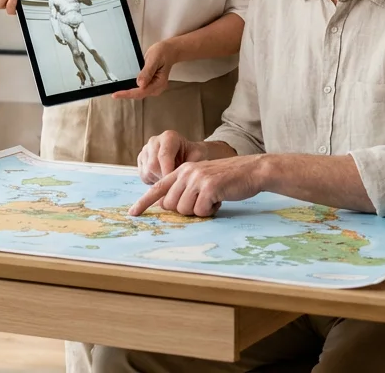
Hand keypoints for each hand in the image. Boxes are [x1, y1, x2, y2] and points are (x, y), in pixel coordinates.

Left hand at [112, 40, 176, 99]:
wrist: (169, 51)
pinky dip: (132, 89)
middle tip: (114, 94)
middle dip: (127, 94)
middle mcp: (158, 87)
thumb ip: (147, 72)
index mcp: (159, 82)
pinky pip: (140, 89)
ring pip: (139, 93)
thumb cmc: (162, 52)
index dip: (128, 94)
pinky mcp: (151, 85)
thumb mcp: (153, 59)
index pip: (141, 91)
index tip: (116, 95)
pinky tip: (125, 87)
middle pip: (139, 94)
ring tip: (117, 92)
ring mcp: (155, 87)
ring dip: (129, 93)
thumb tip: (140, 84)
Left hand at [128, 155, 266, 216]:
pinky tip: (220, 200)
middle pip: (171, 205)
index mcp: (182, 170)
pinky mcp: (208, 187)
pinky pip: (200, 211)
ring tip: (213, 199)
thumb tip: (170, 206)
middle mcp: (186, 172)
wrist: (252, 170)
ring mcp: (197, 179)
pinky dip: (210, 211)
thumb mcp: (203, 180)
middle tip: (203, 202)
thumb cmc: (228, 179)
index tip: (132, 213)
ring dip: (200, 211)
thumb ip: (185, 189)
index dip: (144, 202)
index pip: (157, 188)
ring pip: (184, 210)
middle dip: (186, 210)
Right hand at [134, 129, 206, 183]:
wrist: (187, 154)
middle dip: (164, 178)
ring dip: (159, 180)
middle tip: (175, 185)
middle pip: (153, 165)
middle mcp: (154, 141)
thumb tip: (186, 175)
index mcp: (169, 137)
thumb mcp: (199, 156)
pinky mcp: (140, 159)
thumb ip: (193, 163)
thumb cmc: (194, 155)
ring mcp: (145, 150)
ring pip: (147, 172)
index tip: (174, 183)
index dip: (168, 171)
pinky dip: (154, 181)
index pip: (164, 155)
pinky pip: (143, 176)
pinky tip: (164, 178)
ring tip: (171, 179)